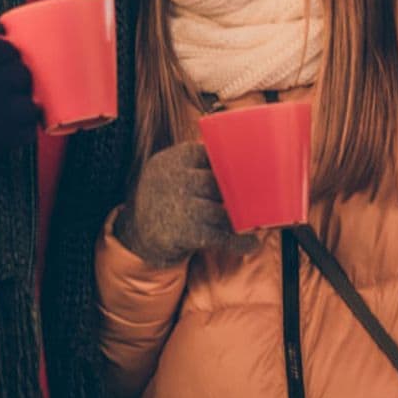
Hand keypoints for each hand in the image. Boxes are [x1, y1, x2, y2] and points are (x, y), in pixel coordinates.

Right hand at [0, 2, 39, 153]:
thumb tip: (0, 26)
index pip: (6, 47)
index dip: (2, 49)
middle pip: (21, 75)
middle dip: (14, 72)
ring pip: (29, 105)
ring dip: (22, 99)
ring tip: (5, 97)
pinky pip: (26, 133)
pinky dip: (23, 125)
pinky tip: (7, 117)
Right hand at [113, 142, 258, 267]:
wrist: (138, 234)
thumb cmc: (165, 197)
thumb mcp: (170, 171)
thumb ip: (196, 162)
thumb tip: (238, 154)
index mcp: (171, 160)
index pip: (209, 154)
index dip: (230, 163)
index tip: (251, 167)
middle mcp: (173, 180)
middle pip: (218, 182)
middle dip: (238, 192)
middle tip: (259, 194)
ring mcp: (179, 206)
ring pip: (221, 210)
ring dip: (242, 218)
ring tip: (259, 220)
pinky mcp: (184, 233)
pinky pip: (219, 236)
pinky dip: (238, 242)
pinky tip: (250, 244)